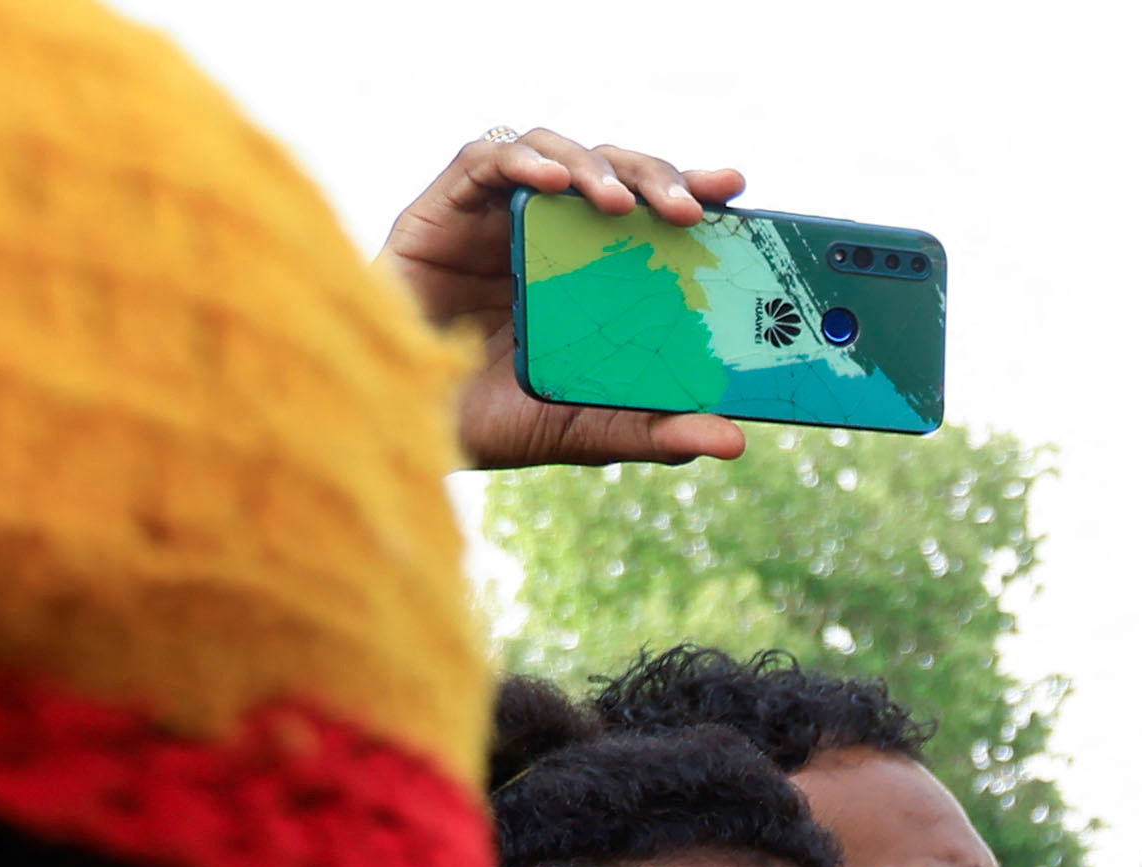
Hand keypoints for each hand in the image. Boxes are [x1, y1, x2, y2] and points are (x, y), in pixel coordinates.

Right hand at [383, 126, 752, 471]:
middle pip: (610, 171)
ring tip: (620, 204)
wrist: (407, 427)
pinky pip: (484, 160)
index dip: (689, 189)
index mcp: (591, 269)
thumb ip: (655, 430)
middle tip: (690, 210)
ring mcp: (495, 215)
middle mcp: (548, 231)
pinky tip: (551, 184)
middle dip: (654, 176)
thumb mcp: (587, 429)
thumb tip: (734, 440)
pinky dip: (521, 163)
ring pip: (553, 151)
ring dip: (593, 167)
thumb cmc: (495, 421)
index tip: (733, 187)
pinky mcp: (442, 207)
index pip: (649, 213)